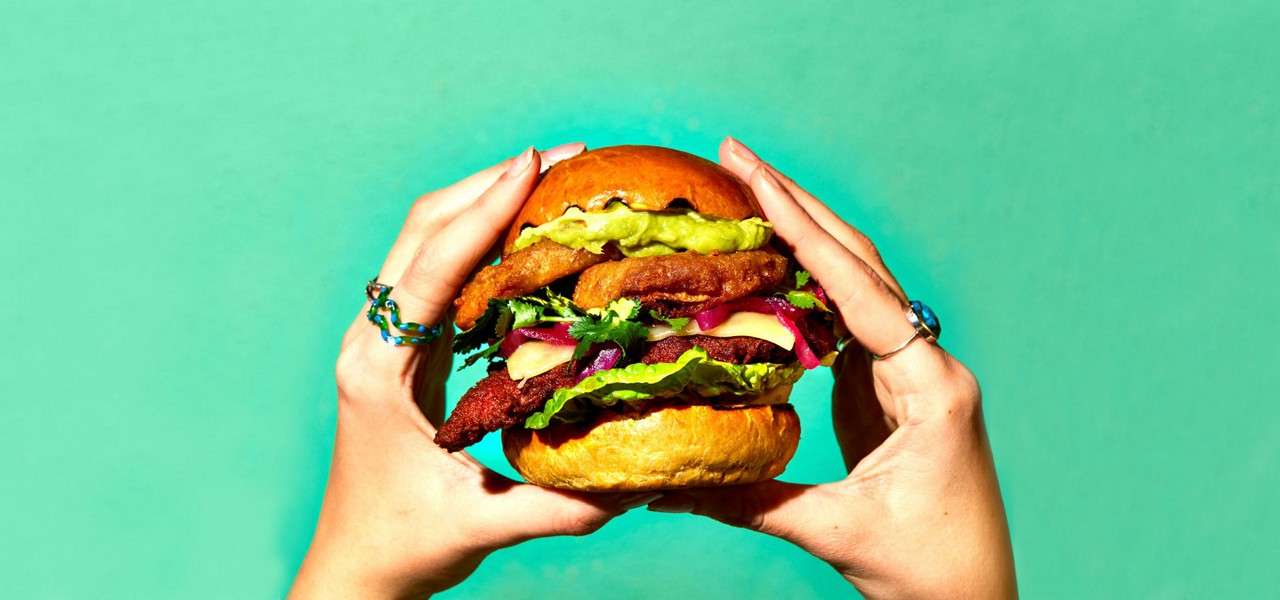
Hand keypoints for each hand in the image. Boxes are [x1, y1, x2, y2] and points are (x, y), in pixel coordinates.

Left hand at [289, 144, 657, 599]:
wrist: (357, 566)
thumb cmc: (405, 544)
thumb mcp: (485, 524)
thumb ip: (564, 504)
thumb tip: (644, 479)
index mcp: (380, 367)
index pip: (433, 265)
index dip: (485, 210)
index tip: (535, 162)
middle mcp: (374, 338)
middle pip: (422, 229)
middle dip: (489, 184)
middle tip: (563, 157)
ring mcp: (385, 339)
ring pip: (427, 241)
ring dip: (484, 203)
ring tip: (554, 180)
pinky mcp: (404, 348)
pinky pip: (441, 272)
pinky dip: (483, 241)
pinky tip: (531, 237)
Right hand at [646, 138, 1016, 598]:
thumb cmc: (928, 571)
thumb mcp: (834, 531)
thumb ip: (749, 499)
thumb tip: (665, 487)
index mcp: (931, 384)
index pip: (858, 287)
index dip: (802, 228)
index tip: (754, 175)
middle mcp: (927, 364)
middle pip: (860, 264)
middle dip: (798, 206)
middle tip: (737, 155)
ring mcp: (910, 375)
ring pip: (854, 286)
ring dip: (801, 237)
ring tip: (744, 192)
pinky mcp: (890, 393)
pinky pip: (842, 323)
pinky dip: (801, 289)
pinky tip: (763, 267)